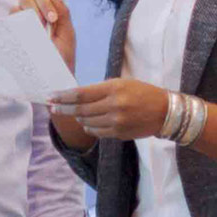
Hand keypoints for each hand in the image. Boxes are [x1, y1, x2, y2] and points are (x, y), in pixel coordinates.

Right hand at [15, 0, 75, 73]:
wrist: (54, 83)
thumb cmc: (62, 60)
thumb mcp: (68, 35)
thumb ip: (64, 12)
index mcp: (46, 15)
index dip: (46, 2)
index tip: (53, 19)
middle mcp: (31, 18)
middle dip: (40, 6)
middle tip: (48, 23)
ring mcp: (20, 26)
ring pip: (17, 7)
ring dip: (30, 14)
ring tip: (38, 31)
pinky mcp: (11, 36)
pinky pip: (8, 21)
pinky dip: (16, 23)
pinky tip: (25, 34)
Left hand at [47, 78, 169, 141]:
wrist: (165, 111)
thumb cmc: (141, 93)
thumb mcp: (121, 83)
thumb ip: (99, 90)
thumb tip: (75, 95)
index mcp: (113, 89)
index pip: (81, 94)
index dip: (63, 97)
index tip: (51, 97)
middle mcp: (114, 105)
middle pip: (80, 109)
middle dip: (63, 109)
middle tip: (52, 108)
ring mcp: (117, 122)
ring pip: (87, 122)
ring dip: (77, 118)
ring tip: (74, 114)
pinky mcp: (120, 133)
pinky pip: (96, 132)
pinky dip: (89, 127)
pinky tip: (87, 122)